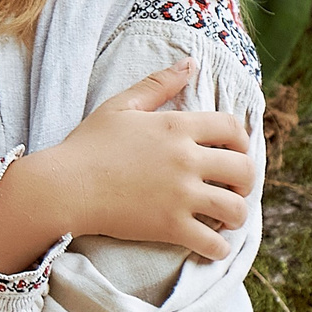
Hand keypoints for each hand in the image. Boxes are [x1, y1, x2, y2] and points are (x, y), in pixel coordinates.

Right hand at [0, 59, 254, 270]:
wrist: (64, 187)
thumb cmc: (87, 145)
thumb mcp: (121, 105)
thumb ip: (159, 83)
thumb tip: (192, 62)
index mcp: (176, 126)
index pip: (232, 128)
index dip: (242, 141)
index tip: (235, 152)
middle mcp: (186, 159)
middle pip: (244, 169)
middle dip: (247, 181)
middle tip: (235, 188)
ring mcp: (180, 195)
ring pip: (235, 208)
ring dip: (237, 216)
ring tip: (226, 219)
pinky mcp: (170, 227)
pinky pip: (213, 243)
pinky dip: (218, 248)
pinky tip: (211, 245)